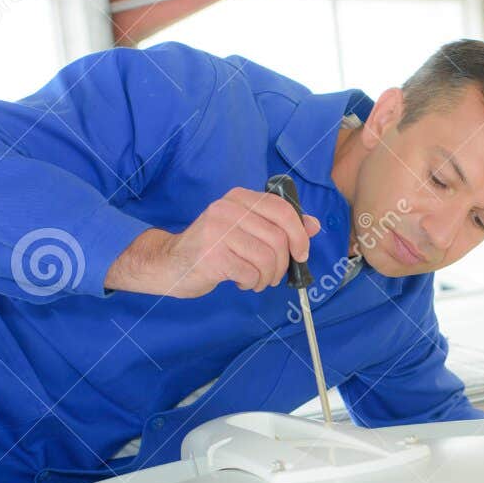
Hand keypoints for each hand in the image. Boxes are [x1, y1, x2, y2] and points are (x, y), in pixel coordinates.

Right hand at [104, 188, 320, 296]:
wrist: (170, 263)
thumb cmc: (213, 248)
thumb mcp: (246, 230)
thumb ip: (278, 225)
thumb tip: (314, 225)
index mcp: (239, 198)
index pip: (283, 209)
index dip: (299, 234)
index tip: (301, 254)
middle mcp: (228, 209)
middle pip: (278, 238)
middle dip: (283, 264)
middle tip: (273, 275)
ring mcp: (218, 231)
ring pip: (267, 258)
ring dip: (268, 277)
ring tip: (257, 280)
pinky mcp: (212, 255)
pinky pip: (251, 273)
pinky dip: (253, 284)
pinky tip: (242, 282)